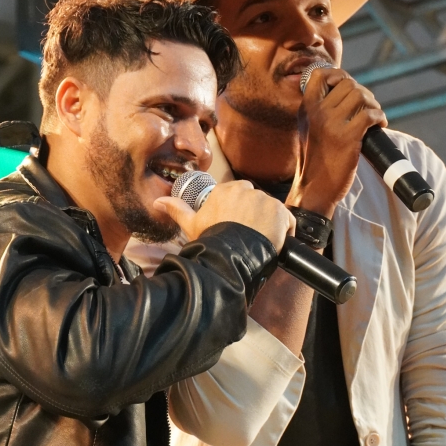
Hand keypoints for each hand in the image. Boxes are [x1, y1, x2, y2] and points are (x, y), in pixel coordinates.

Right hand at [153, 180, 294, 251]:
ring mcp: (265, 200)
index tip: (237, 226)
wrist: (230, 256)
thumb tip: (158, 201)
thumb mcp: (191, 225)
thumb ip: (177, 210)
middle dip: (254, 216)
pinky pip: (287, 221)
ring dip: (268, 224)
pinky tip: (274, 242)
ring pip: (270, 211)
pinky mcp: (280, 212)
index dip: (239, 213)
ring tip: (259, 241)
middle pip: (255, 202)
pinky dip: (284, 231)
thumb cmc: (211, 240)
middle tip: (248, 236)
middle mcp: (247, 190)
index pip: (239, 195)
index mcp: (226, 190)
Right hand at [288, 67, 387, 214]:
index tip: (349, 86)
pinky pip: (370, 115)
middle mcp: (317, 112)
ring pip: (360, 95)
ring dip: (373, 104)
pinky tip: (379, 127)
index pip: (320, 74)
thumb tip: (343, 91)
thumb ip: (319, 110)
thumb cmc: (316, 160)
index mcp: (306, 108)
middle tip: (367, 108)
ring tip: (374, 117)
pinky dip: (380, 118)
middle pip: (348, 83)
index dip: (339, 74)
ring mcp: (332, 124)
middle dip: (363, 93)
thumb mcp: (308, 129)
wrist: (314, 188)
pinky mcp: (347, 137)